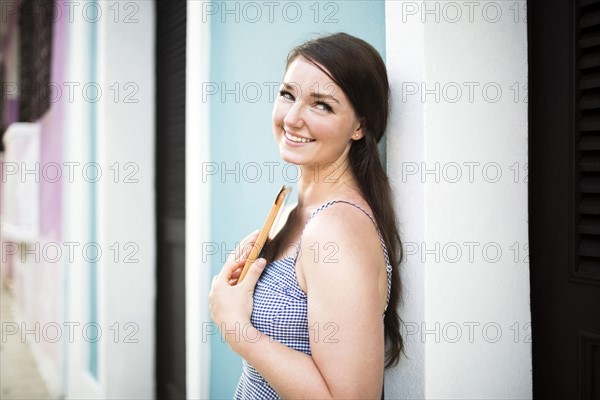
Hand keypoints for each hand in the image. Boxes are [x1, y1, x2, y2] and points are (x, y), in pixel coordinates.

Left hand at [208, 231, 266, 349]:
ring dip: (231, 285)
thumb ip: (254, 273)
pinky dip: (230, 296)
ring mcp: (214, 305)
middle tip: (244, 270)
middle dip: (234, 273)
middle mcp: (213, 294)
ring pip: (222, 290)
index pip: (228, 268)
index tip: (248, 259)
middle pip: (223, 278)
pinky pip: (222, 301)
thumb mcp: (247, 289)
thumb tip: (261, 260)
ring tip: (242, 284)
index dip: (239, 262)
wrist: (236, 332)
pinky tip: (237, 299)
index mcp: (218, 286)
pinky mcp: (217, 315)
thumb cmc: (239, 309)